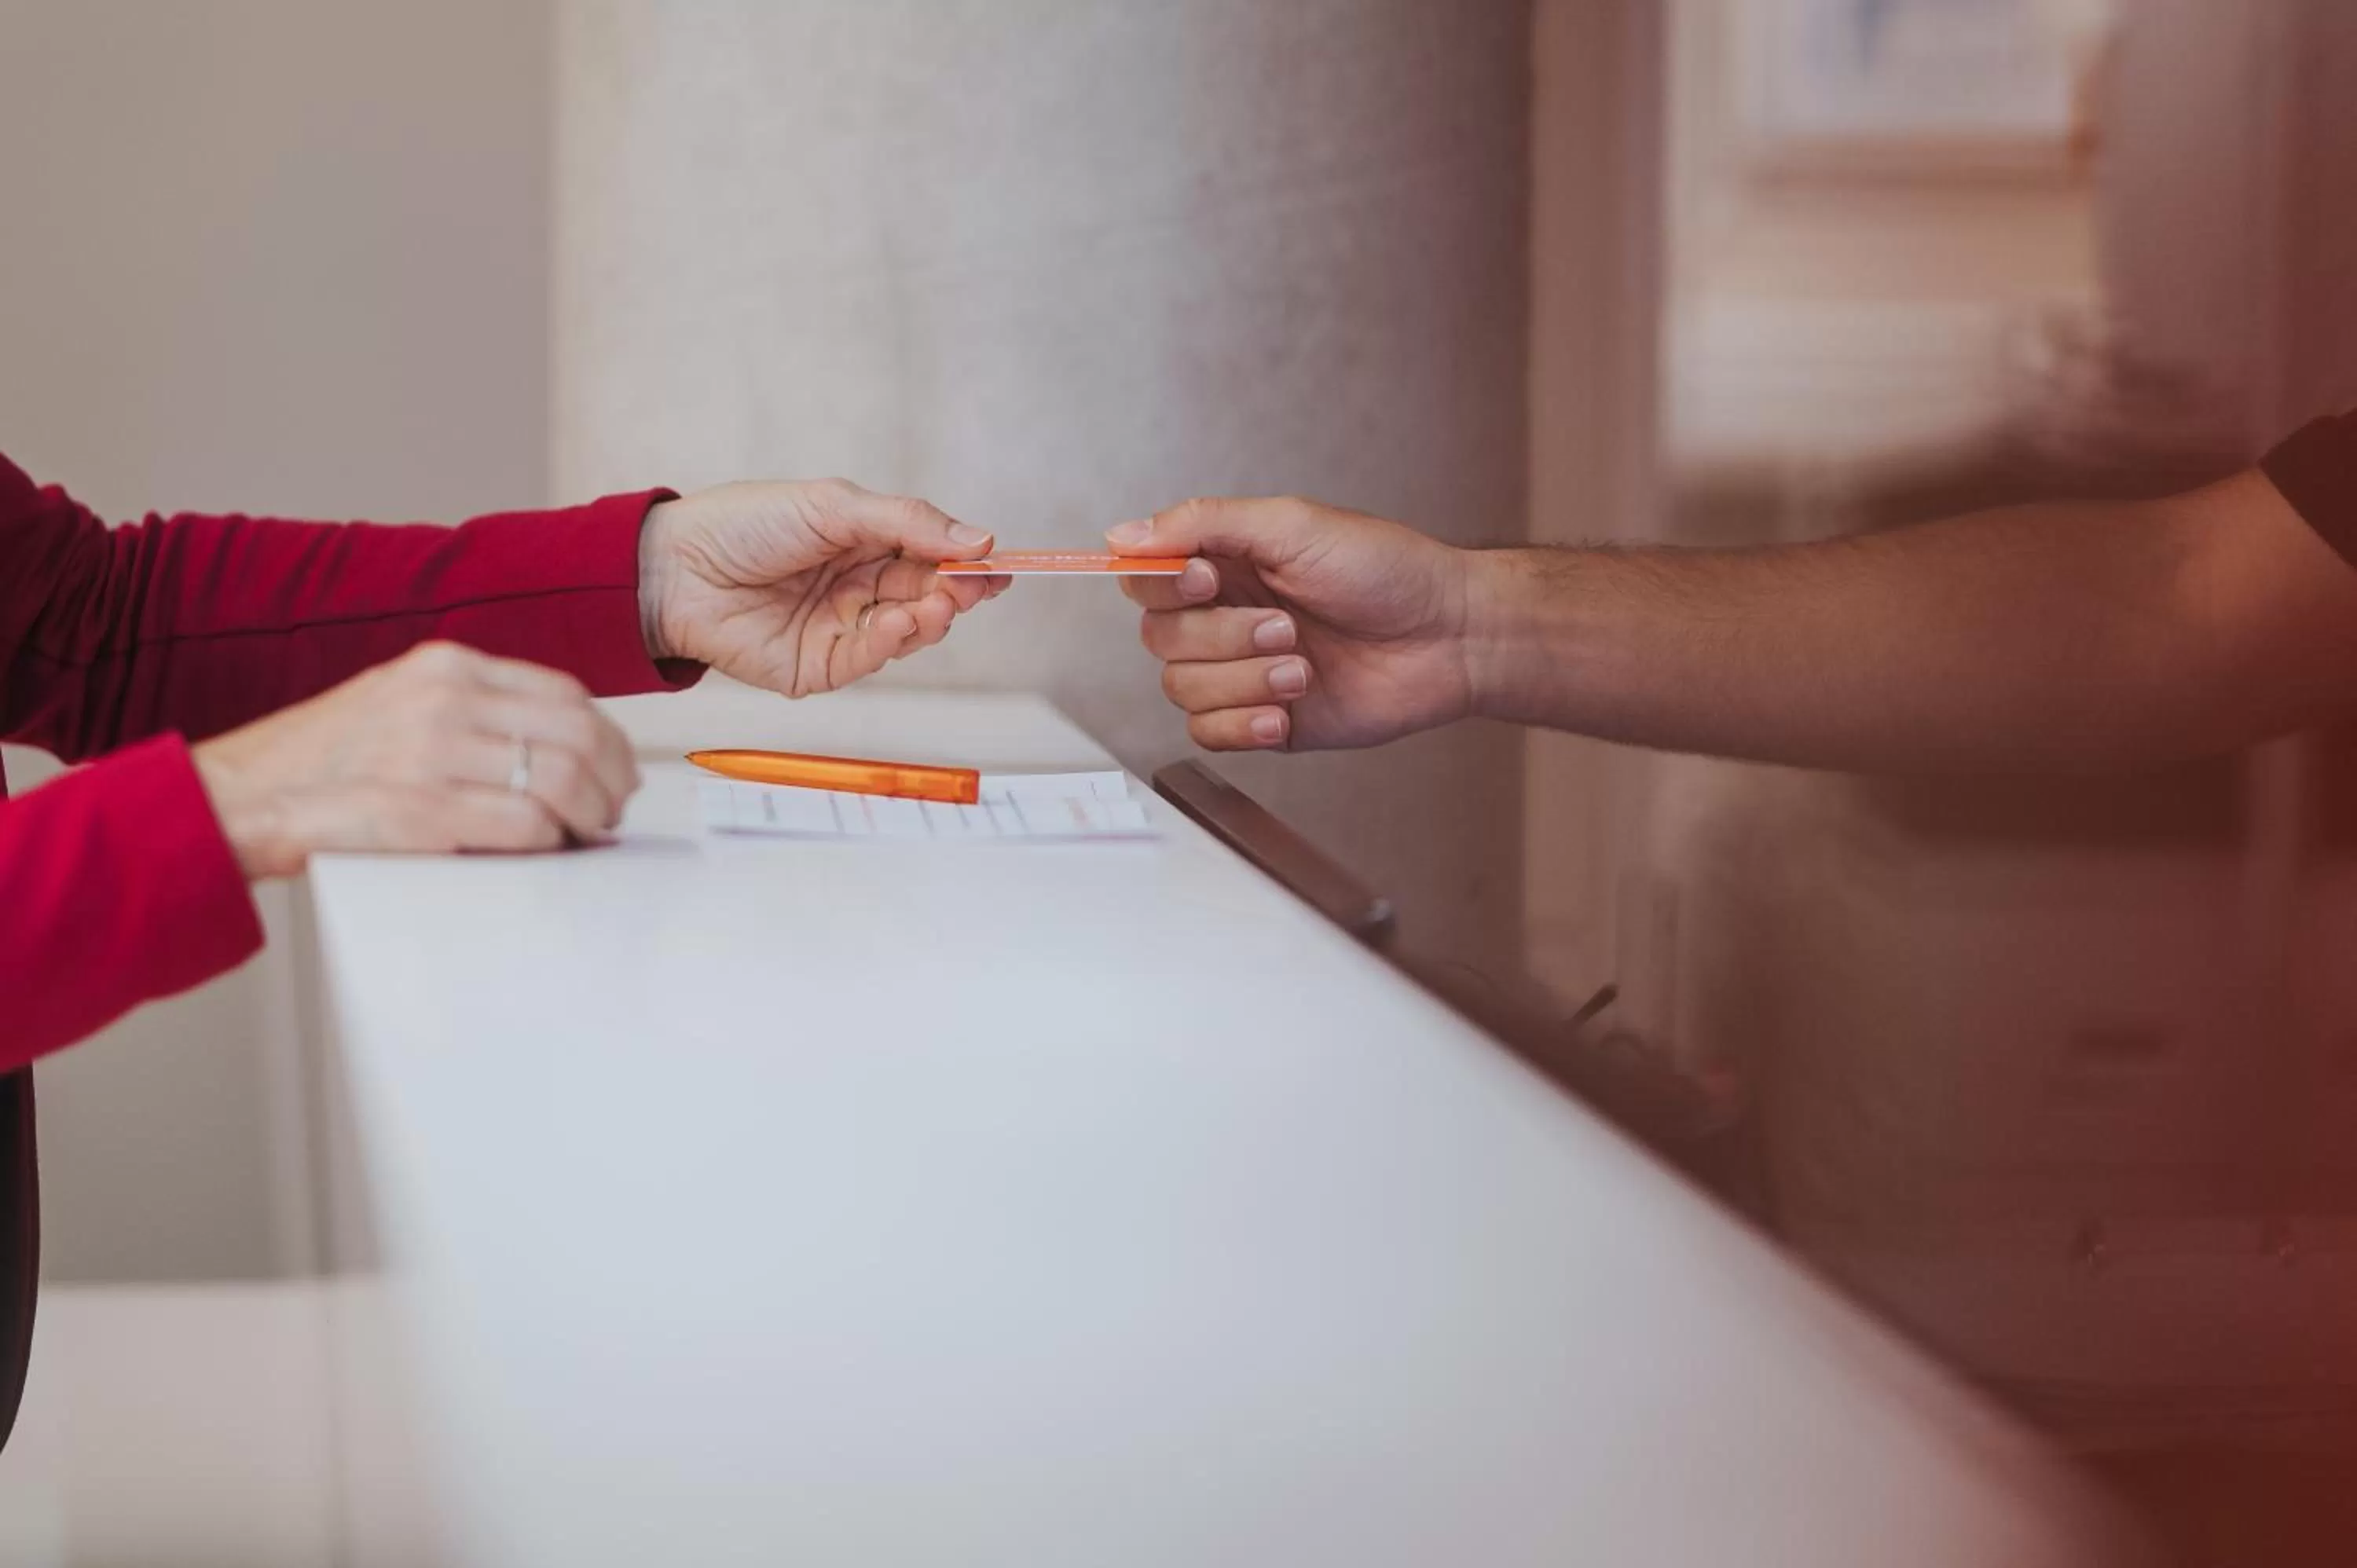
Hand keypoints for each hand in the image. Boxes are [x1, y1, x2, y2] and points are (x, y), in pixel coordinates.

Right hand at [192, 642, 640, 880]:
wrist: (236, 799)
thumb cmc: (317, 763)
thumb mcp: (399, 702)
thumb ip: (471, 711)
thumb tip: (554, 745)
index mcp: (444, 666)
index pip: (566, 695)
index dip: (607, 739)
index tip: (615, 769)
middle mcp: (442, 700)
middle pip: (577, 733)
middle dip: (612, 780)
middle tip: (612, 810)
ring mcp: (429, 752)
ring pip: (560, 777)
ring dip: (590, 815)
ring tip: (587, 835)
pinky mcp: (417, 810)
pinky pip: (522, 824)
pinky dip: (551, 842)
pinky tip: (546, 849)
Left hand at [637, 478, 1004, 696]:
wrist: (674, 569)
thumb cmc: (744, 524)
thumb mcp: (834, 506)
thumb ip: (908, 522)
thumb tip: (978, 539)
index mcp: (864, 543)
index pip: (931, 554)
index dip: (968, 561)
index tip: (1000, 563)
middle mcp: (858, 588)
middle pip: (928, 594)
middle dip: (959, 591)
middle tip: (982, 585)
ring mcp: (841, 629)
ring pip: (908, 631)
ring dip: (930, 617)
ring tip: (941, 601)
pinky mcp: (820, 667)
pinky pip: (870, 658)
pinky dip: (893, 641)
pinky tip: (901, 622)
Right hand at [1108, 497, 1474, 750]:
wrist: (1448, 638)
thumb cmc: (1386, 572)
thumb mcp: (1292, 525)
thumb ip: (1204, 522)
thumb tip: (1124, 531)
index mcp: (1225, 562)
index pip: (1145, 578)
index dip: (1163, 585)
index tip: (1209, 579)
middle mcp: (1225, 616)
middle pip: (1161, 638)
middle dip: (1224, 637)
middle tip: (1287, 627)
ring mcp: (1241, 672)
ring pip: (1183, 688)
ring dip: (1244, 681)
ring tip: (1303, 668)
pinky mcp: (1261, 720)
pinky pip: (1209, 734)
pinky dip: (1243, 725)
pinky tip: (1288, 712)